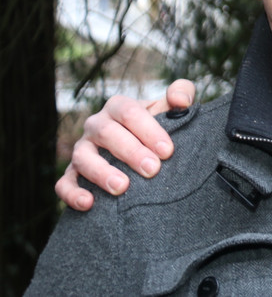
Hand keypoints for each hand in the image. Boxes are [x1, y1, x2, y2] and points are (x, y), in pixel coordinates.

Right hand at [55, 78, 196, 210]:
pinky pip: (64, 183)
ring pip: (83, 158)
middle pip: (107, 134)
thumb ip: (182, 93)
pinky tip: (89, 204)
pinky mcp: (72, 174)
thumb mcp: (169, 109)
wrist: (142, 151)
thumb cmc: (157, 127)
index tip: (168, 151)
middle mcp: (96, 126)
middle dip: (131, 152)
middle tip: (153, 169)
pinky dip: (72, 193)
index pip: (130, 113)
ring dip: (101, 173)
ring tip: (122, 187)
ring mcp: (81, 150)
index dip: (149, 130)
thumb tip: (181, 101)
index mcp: (118, 107)